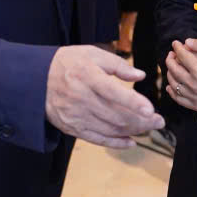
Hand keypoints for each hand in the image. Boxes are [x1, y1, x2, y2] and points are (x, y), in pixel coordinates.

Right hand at [46, 45, 163, 147]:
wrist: (36, 80)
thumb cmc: (68, 63)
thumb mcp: (91, 53)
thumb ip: (117, 64)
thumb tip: (140, 74)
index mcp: (86, 76)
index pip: (112, 91)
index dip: (132, 101)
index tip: (150, 109)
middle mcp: (81, 98)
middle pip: (116, 114)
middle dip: (141, 121)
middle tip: (160, 121)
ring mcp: (76, 115)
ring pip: (110, 128)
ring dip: (133, 131)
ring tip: (150, 129)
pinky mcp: (72, 127)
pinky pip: (98, 139)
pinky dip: (116, 142)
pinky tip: (131, 141)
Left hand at [164, 39, 196, 115]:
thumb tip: (187, 42)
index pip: (182, 55)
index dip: (177, 48)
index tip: (176, 43)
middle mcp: (194, 84)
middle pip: (174, 69)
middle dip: (170, 59)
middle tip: (172, 54)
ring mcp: (194, 96)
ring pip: (174, 83)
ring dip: (170, 73)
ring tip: (172, 67)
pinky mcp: (196, 106)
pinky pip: (178, 99)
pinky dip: (172, 91)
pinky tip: (171, 86)